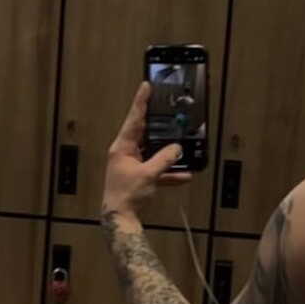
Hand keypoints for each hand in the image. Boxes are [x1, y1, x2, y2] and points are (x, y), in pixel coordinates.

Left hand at [103, 83, 191, 219]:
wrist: (120, 217)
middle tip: (166, 108)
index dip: (141, 102)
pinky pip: (156, 169)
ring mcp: (131, 165)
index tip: (146, 86)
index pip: (134, 119)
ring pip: (152, 152)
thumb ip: (164, 159)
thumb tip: (177, 148)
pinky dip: (168, 172)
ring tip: (181, 143)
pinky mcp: (138, 177)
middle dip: (157, 124)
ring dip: (167, 152)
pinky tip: (185, 175)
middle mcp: (125, 153)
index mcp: (122, 147)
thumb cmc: (127, 193)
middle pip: (143, 133)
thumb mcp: (148, 174)